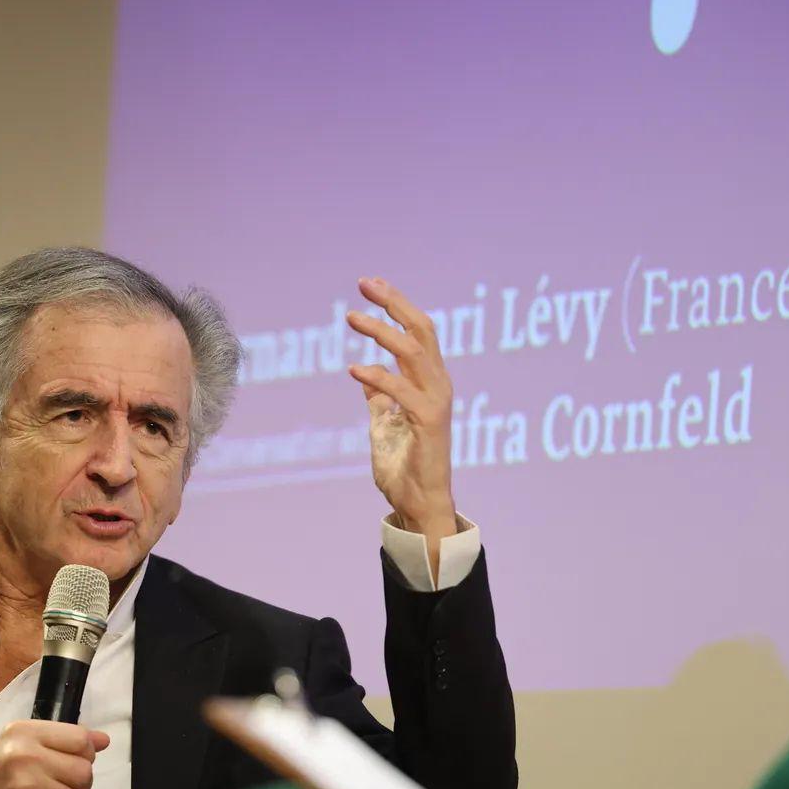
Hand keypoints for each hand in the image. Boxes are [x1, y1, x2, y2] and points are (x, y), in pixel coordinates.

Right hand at [0, 720, 109, 788]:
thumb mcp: (22, 746)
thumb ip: (63, 740)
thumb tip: (102, 740)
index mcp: (24, 732)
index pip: (80, 739)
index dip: (84, 756)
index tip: (68, 766)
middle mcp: (24, 755)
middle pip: (84, 772)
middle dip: (76, 787)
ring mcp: (24, 786)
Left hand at [347, 277, 458, 566]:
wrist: (418, 504)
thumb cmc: (404, 467)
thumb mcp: (384, 424)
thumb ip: (381, 399)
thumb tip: (368, 377)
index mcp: (428, 383)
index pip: (417, 332)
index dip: (395, 305)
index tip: (370, 284)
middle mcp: (437, 385)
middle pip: (421, 330)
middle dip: (394, 303)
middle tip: (364, 284)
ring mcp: (436, 402)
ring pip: (413, 352)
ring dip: (381, 331)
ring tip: (351, 317)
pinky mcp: (429, 422)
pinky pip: (402, 390)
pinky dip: (378, 376)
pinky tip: (354, 368)